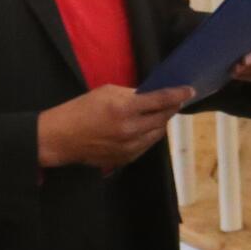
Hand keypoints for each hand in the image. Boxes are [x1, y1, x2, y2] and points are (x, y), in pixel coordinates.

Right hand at [37, 84, 193, 170]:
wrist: (61, 138)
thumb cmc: (80, 110)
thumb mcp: (105, 92)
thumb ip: (130, 94)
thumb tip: (149, 96)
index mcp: (125, 109)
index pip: (160, 100)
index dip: (177, 95)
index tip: (189, 91)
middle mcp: (131, 129)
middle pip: (163, 118)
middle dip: (171, 108)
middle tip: (174, 101)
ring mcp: (130, 147)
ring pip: (157, 133)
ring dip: (161, 122)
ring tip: (159, 114)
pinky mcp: (127, 158)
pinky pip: (147, 145)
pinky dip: (149, 135)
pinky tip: (145, 128)